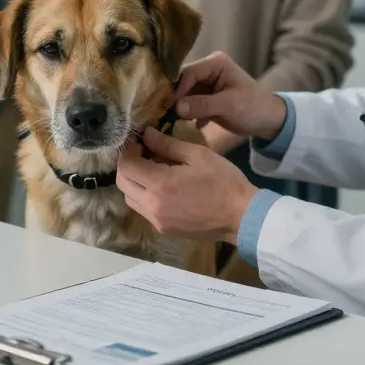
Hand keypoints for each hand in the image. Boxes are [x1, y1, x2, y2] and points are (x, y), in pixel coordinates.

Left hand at [116, 128, 258, 243]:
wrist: (241, 216)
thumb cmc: (222, 181)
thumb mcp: (197, 155)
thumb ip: (167, 145)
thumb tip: (147, 134)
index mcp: (160, 184)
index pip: (126, 165)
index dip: (128, 150)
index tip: (139, 141)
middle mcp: (152, 205)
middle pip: (123, 183)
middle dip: (128, 165)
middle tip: (144, 153)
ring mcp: (157, 221)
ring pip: (130, 198)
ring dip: (134, 181)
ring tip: (153, 169)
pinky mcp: (164, 229)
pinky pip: (143, 210)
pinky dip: (144, 196)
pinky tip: (162, 186)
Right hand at [174, 52, 286, 142]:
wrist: (269, 121)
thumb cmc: (253, 108)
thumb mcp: (229, 106)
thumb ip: (203, 105)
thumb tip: (177, 107)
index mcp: (215, 63)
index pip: (188, 72)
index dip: (178, 89)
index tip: (169, 107)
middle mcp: (208, 69)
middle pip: (183, 81)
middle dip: (175, 98)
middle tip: (164, 114)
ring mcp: (206, 83)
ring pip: (184, 93)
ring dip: (180, 107)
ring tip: (171, 120)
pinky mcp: (206, 97)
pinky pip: (189, 103)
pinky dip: (188, 113)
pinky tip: (189, 124)